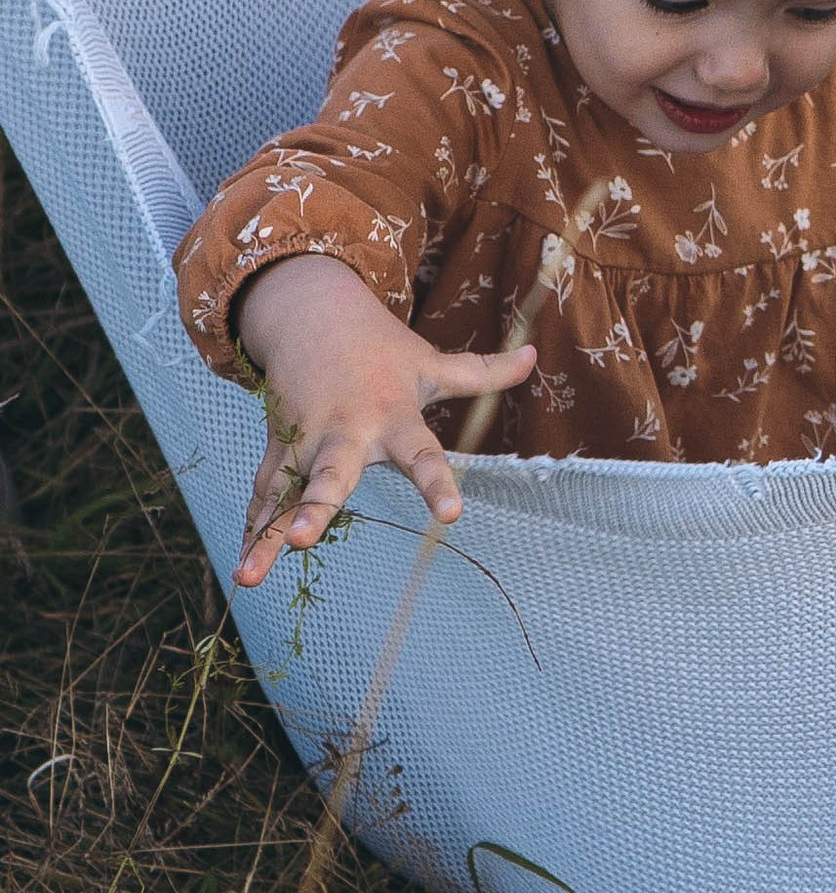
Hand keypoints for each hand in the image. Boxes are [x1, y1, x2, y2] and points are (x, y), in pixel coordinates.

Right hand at [231, 253, 535, 588]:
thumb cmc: (382, 350)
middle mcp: (344, 433)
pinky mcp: (276, 448)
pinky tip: (243, 569)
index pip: (422, 454)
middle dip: (316, 506)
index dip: (437, 485)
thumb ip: (483, 373)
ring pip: (283, 492)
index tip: (452, 516)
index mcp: (392, 417)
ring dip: (267, 533)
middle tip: (304, 539)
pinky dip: (251, 529)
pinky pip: (263, 493)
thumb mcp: (432, 362)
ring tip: (249, 577)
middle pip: (331, 474)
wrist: (310, 314)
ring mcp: (304, 441)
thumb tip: (535, 357)